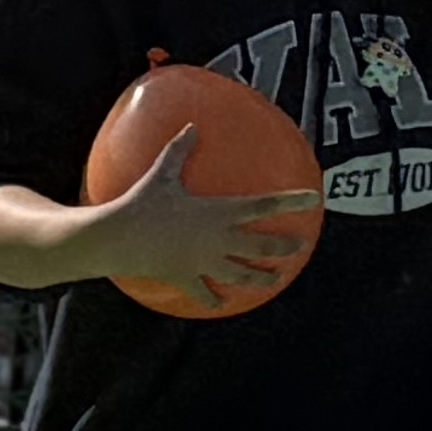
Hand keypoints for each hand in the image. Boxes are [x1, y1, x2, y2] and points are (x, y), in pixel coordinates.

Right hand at [74, 125, 324, 310]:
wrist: (117, 239)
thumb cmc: (139, 204)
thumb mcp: (160, 174)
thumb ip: (179, 151)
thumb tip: (192, 126)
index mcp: (219, 213)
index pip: (264, 206)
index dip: (292, 202)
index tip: (314, 199)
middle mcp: (218, 240)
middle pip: (262, 246)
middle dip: (285, 247)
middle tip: (301, 246)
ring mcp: (203, 262)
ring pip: (241, 274)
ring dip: (262, 278)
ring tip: (276, 279)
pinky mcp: (185, 277)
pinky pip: (204, 292)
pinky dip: (214, 299)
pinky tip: (222, 304)